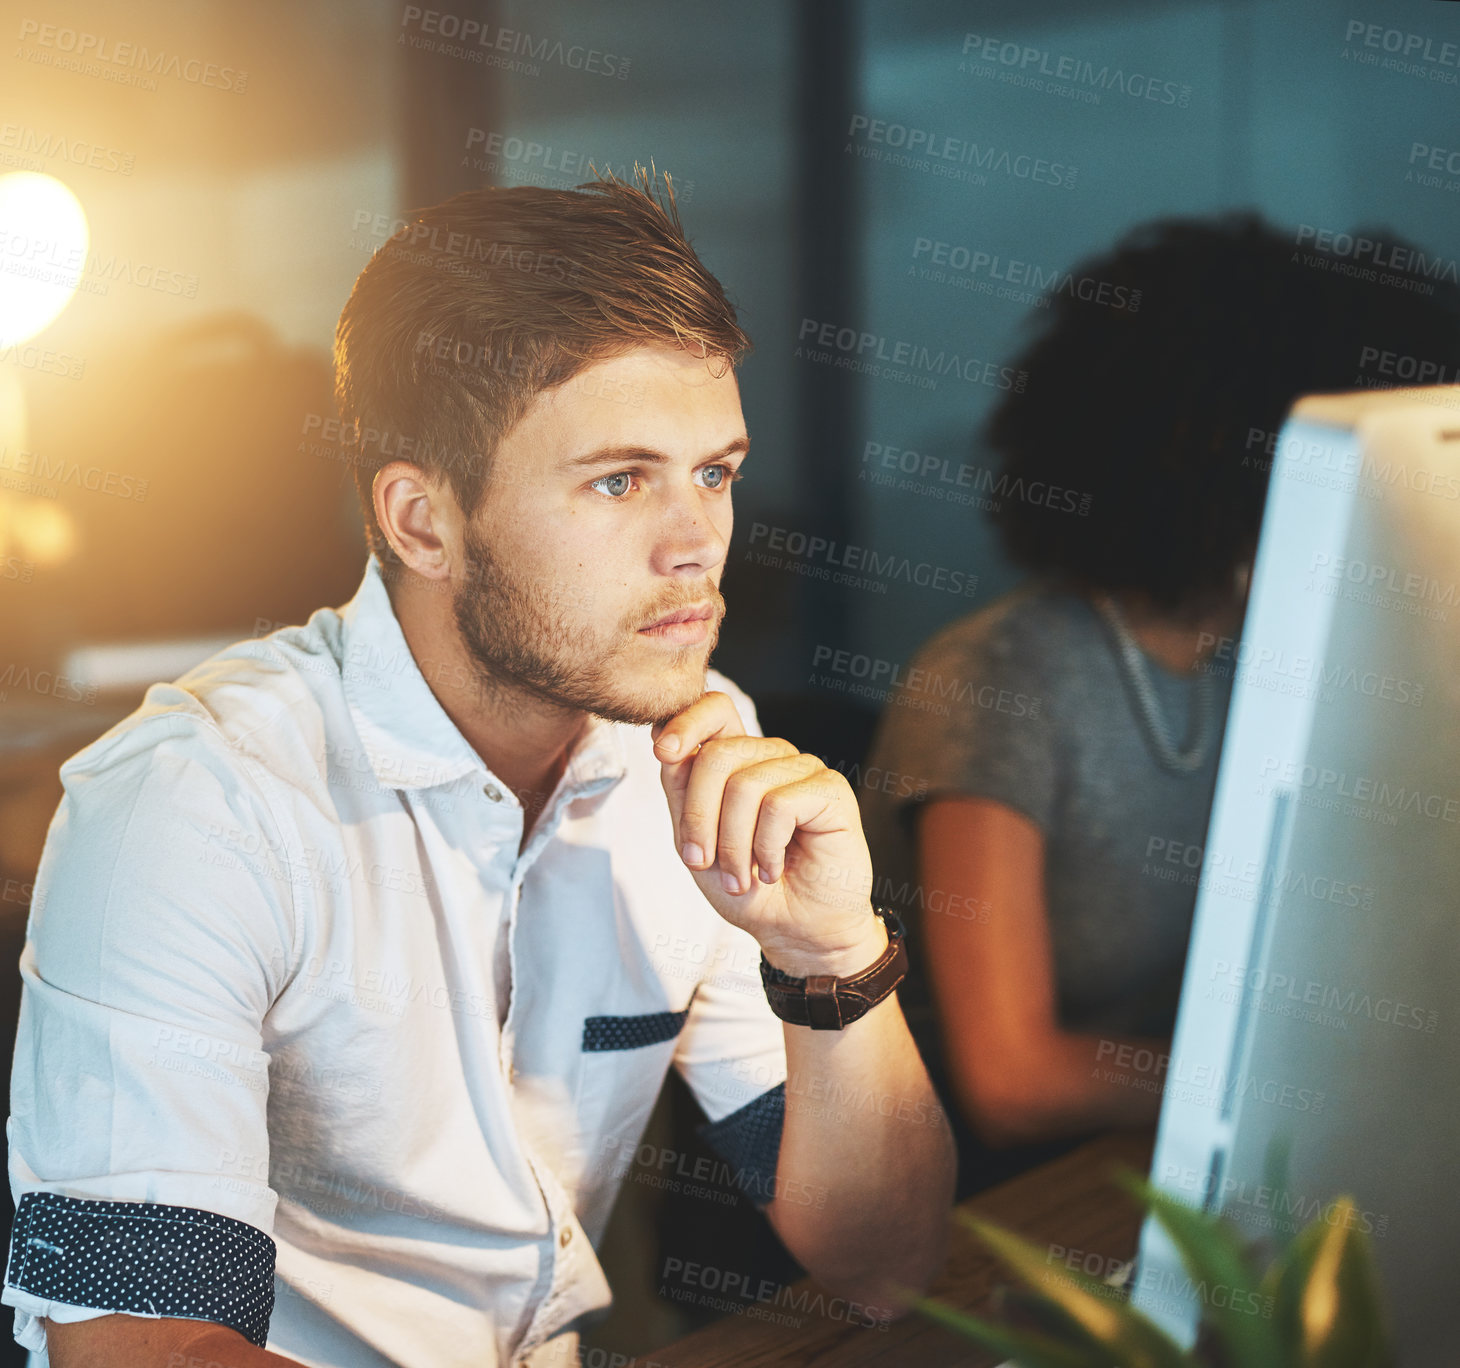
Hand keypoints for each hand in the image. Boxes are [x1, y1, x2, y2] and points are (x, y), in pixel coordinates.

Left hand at [651, 692, 884, 976]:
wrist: (795, 931)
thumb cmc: (748, 887)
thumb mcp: (696, 841)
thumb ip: (682, 791)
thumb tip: (666, 744)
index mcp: (738, 759)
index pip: (714, 709)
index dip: (685, 722)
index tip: (662, 752)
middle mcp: (771, 756)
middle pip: (717, 754)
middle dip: (700, 818)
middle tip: (705, 863)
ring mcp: (803, 769)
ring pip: (745, 785)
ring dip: (734, 845)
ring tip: (744, 876)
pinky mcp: (830, 790)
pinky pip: (779, 805)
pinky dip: (766, 847)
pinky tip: (773, 869)